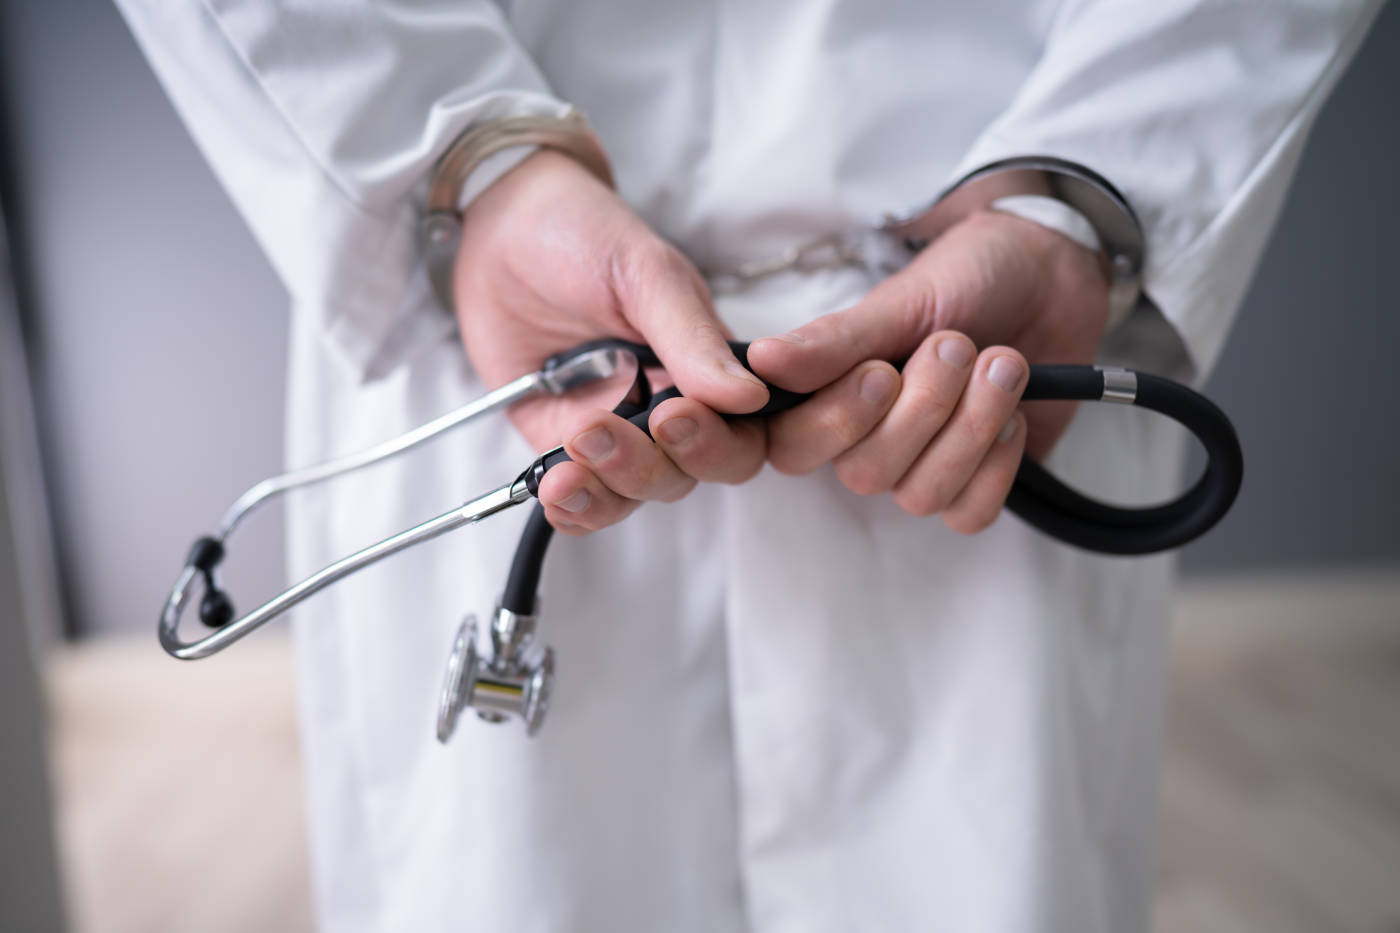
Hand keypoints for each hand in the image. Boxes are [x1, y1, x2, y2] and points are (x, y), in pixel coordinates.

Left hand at [452, 150, 769, 534]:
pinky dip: (573, 507)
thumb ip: (693, 337)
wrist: (495, 225)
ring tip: (571, 456)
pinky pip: (582, 496)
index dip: (722, 441)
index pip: (746, 431)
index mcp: (710, 365)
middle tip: (609, 428)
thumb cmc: (583, 233)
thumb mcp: (645, 272)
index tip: (676, 415)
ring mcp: (618, 429)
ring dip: (610, 488)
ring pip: (639, 491)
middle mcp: (671, 405)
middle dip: (657, 465)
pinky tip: (555, 491)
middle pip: (694, 472)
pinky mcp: (561, 443)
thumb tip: (750, 395)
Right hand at [747, 209, 1109, 532]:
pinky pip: (970, 513)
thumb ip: (834, 341)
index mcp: (832, 393)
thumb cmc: (966, 278)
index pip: (793, 446)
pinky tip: (1014, 415)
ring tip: (1001, 364)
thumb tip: (760, 362)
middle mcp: (869, 439)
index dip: (834, 423)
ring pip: (922, 495)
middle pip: (864, 475)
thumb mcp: (899, 300)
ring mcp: (923, 466)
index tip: (880, 370)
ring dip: (971, 426)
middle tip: (956, 345)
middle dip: (924, 409)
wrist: (1050, 273)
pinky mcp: (978, 484)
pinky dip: (998, 464)